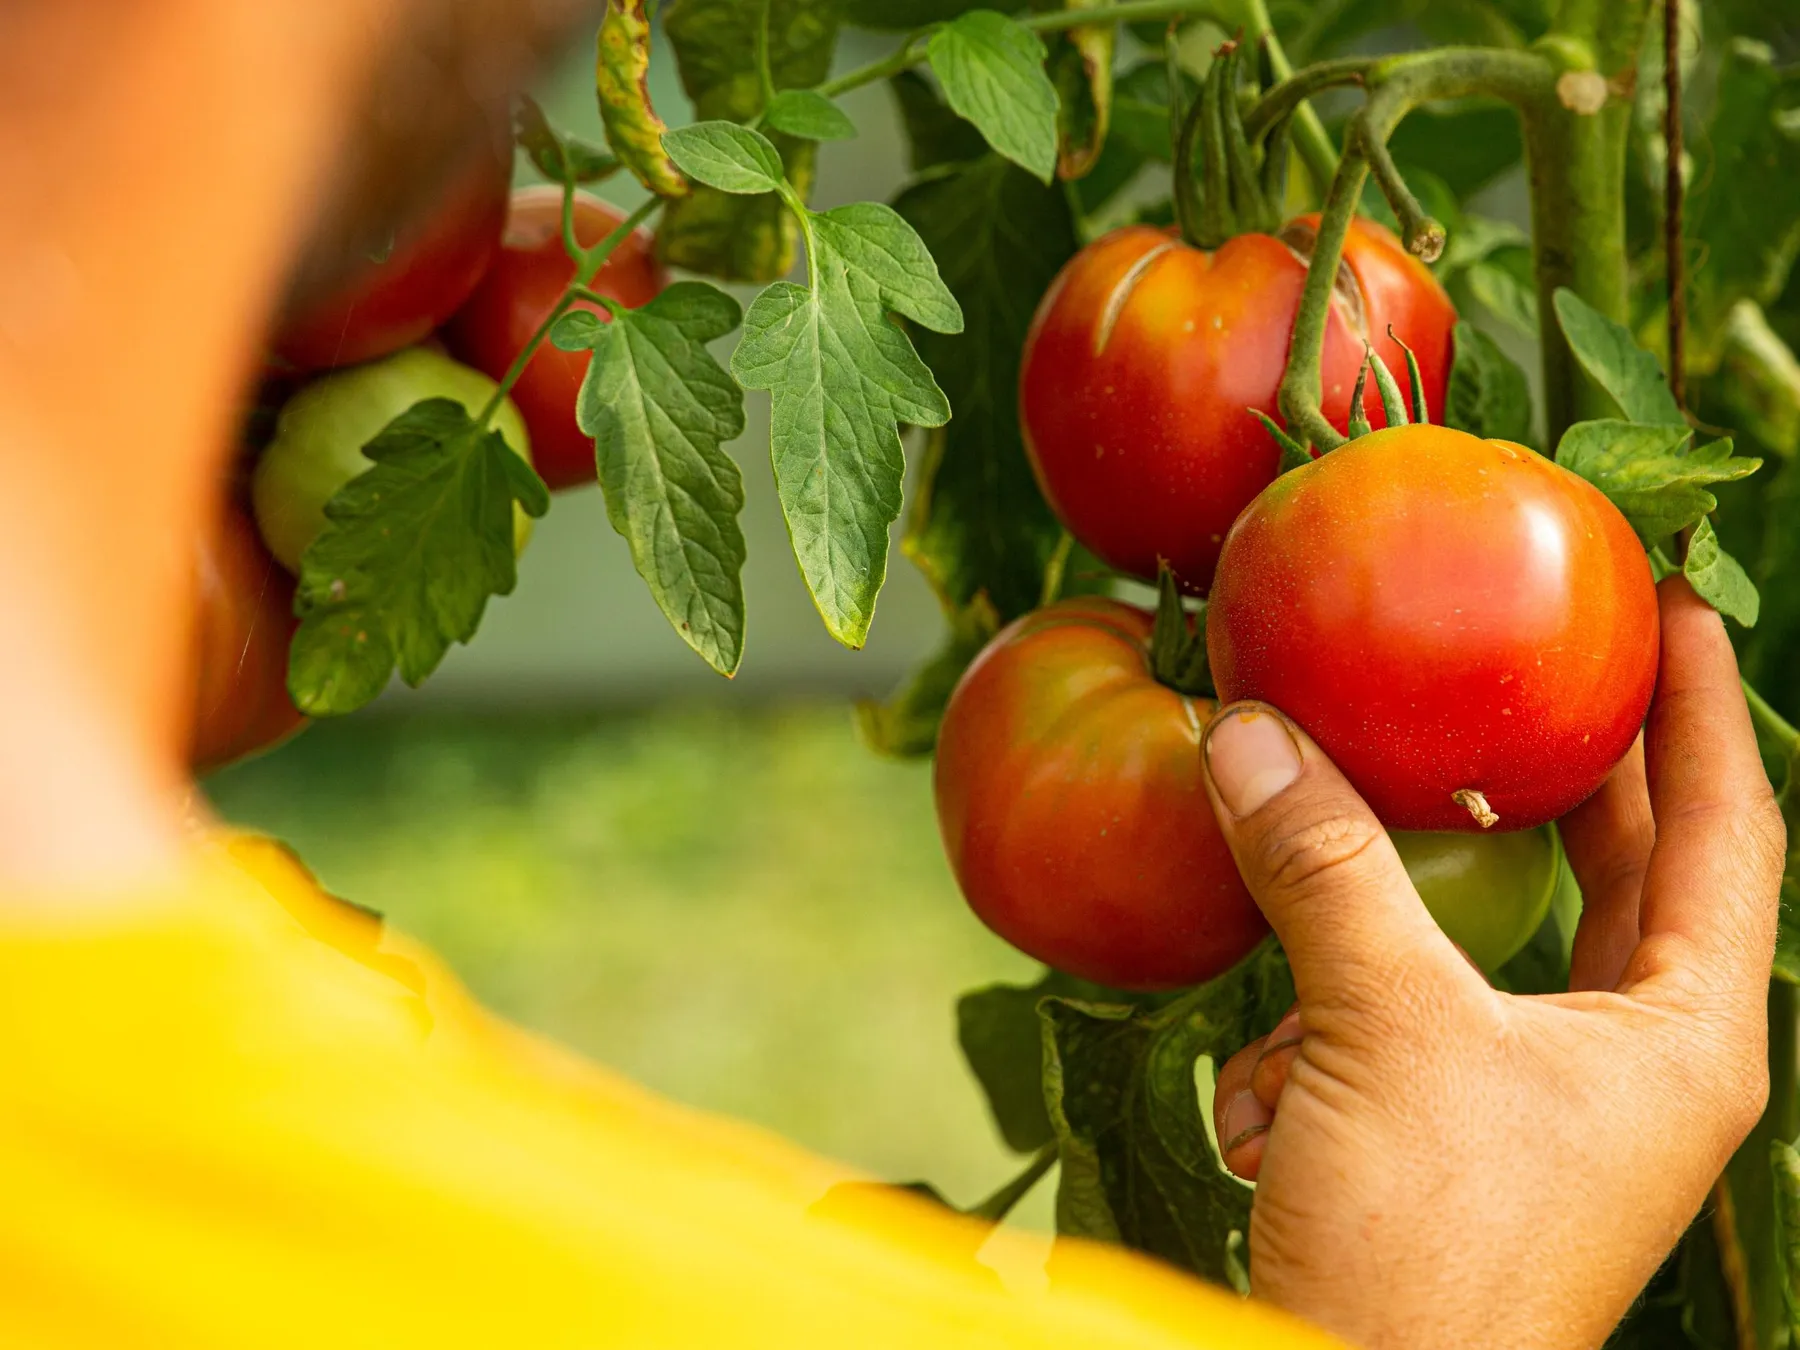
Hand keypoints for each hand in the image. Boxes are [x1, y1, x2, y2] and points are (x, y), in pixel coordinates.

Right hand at [1201, 577, 1785, 1349]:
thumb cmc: (1433, 1252)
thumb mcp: (1382, 1034)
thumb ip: (1323, 870)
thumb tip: (1248, 733)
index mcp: (1683, 1035)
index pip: (1727, 827)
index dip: (1704, 704)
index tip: (1673, 598)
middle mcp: (1630, 1062)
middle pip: (1612, 873)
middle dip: (1548, 778)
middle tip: (1509, 665)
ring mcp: (1538, 1102)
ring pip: (1478, 946)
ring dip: (1384, 917)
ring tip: (1329, 865)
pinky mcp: (1448, 1133)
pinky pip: (1390, 1020)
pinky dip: (1323, 1022)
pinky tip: (1267, 1090)